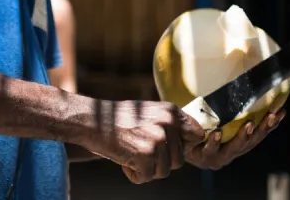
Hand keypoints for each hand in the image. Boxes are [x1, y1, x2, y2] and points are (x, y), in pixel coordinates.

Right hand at [82, 101, 205, 184]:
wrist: (91, 119)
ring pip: (164, 171)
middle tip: (142, 153)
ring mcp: (157, 140)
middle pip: (180, 159)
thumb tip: (194, 139)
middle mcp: (167, 124)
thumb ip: (169, 124)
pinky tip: (124, 161)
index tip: (171, 148)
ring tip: (131, 155)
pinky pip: (147, 177)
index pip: (197, 134)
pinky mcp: (145, 155)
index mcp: (171, 111)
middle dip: (162, 162)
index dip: (185, 145)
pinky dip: (135, 174)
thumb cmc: (117, 117)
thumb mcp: (149, 112)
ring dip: (148, 169)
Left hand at [185, 109, 285, 170]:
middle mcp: (231, 153)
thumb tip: (239, 72)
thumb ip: (226, 106)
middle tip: (271, 116)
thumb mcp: (214, 115)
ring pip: (234, 148)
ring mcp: (218, 157)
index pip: (258, 134)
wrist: (175, 140)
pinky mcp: (203, 158)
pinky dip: (214, 142)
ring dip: (243, 136)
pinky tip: (218, 133)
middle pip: (251, 142)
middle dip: (262, 129)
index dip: (270, 124)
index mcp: (237, 143)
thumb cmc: (196, 125)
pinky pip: (209, 149)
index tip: (282, 111)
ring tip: (250, 124)